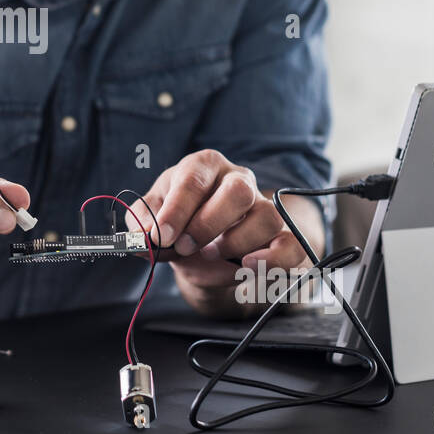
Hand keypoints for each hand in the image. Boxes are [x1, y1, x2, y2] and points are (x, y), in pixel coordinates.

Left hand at [128, 150, 318, 310]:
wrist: (198, 249)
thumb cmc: (175, 224)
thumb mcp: (150, 216)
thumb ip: (141, 223)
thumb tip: (143, 236)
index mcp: (204, 166)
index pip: (194, 178)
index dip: (177, 209)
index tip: (161, 236)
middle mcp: (238, 180)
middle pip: (238, 190)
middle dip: (208, 223)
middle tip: (184, 246)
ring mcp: (263, 207)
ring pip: (267, 217)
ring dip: (235, 243)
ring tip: (209, 255)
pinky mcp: (281, 237)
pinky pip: (292, 245)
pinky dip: (272, 260)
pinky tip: (246, 267)